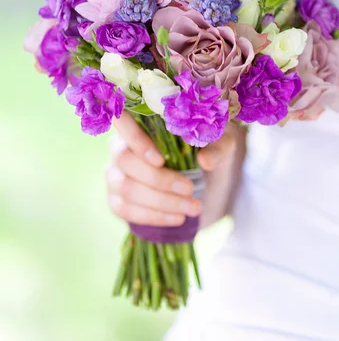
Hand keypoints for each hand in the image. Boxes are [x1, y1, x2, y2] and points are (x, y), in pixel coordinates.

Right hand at [106, 112, 235, 226]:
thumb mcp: (221, 145)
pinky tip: (178, 218)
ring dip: (160, 202)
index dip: (135, 140)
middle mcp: (120, 147)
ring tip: (192, 208)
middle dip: (158, 179)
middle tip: (190, 189)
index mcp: (141, 124)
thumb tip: (205, 160)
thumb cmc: (207, 152)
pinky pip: (125, 210)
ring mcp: (115, 174)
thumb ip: (216, 147)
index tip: (161, 160)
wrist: (204, 181)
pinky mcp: (117, 200)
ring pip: (125, 188)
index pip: (122, 122)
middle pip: (124, 160)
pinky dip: (153, 216)